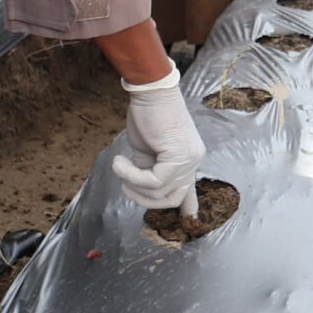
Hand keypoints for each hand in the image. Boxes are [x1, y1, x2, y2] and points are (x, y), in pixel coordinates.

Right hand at [113, 64, 205, 212]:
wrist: (150, 92)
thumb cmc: (147, 115)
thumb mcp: (147, 150)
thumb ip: (150, 170)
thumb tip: (142, 189)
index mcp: (188, 160)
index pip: (190, 191)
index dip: (188, 208)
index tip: (189, 220)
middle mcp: (193, 161)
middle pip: (173, 199)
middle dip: (146, 200)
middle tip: (126, 186)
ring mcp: (189, 159)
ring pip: (160, 192)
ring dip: (133, 185)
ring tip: (120, 168)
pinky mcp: (178, 156)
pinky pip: (152, 180)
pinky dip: (131, 176)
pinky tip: (119, 162)